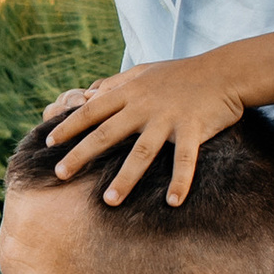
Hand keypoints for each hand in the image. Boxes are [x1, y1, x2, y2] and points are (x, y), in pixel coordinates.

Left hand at [44, 53, 253, 206]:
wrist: (224, 72)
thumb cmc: (180, 74)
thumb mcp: (144, 71)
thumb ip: (115, 83)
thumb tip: (87, 93)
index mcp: (131, 92)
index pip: (92, 110)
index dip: (69, 126)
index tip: (49, 143)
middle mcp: (144, 106)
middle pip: (107, 133)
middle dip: (81, 154)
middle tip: (60, 174)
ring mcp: (168, 119)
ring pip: (141, 152)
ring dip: (125, 178)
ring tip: (109, 200)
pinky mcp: (193, 130)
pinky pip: (185, 160)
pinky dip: (180, 181)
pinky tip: (173, 202)